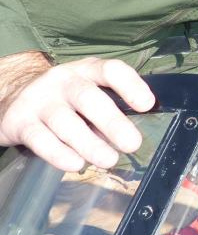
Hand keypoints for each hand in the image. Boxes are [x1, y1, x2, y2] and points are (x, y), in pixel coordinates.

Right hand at [0, 52, 152, 171]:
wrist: (11, 98)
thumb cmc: (64, 99)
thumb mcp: (87, 94)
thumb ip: (108, 110)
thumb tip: (130, 136)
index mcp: (86, 70)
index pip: (110, 70)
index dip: (130, 85)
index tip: (147, 105)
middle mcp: (62, 81)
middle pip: (88, 97)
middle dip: (112, 121)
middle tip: (132, 143)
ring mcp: (39, 100)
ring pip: (64, 121)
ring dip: (89, 143)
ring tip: (108, 160)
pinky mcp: (19, 122)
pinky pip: (39, 138)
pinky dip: (58, 153)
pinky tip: (75, 164)